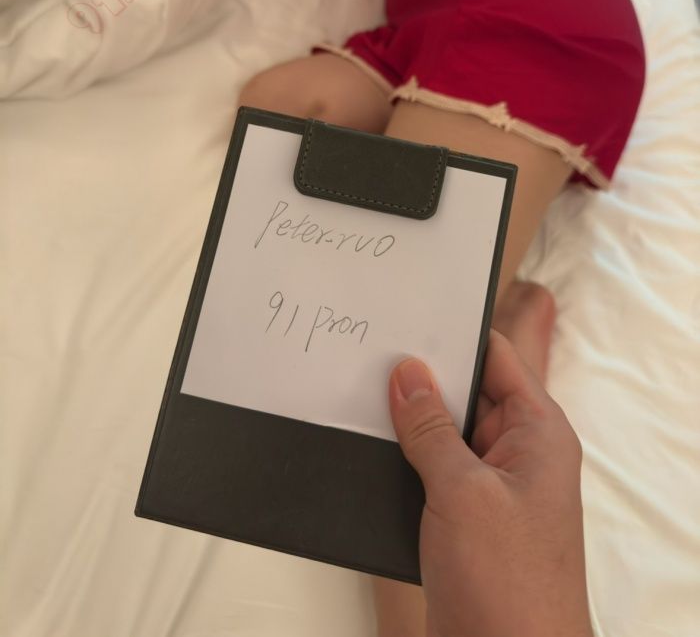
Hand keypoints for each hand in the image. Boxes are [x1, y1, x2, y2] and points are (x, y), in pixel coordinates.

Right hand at [388, 331, 593, 636]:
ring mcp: (490, 489)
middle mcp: (517, 454)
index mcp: (538, 433)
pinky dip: (403, 461)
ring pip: (442, 434)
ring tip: (358, 399)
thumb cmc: (509, 586)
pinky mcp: (464, 520)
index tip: (409, 318)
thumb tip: (408, 373)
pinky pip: (431, 471)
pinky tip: (369, 450)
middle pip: (466, 394)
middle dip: (421, 380)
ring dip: (407, 425)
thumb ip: (431, 427)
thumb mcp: (462, 492)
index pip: (497, 358)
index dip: (455, 335)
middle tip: (369, 356)